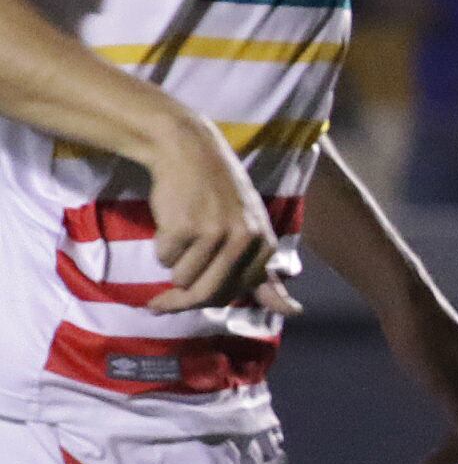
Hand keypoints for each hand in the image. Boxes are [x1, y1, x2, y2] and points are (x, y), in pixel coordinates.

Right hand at [141, 119, 278, 312]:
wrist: (190, 151)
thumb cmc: (219, 195)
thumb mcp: (253, 231)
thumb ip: (266, 276)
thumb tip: (294, 312)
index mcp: (265, 246)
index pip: (235, 293)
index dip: (206, 301)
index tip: (184, 301)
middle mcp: (246, 241)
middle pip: (207, 294)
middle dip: (178, 303)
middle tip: (156, 304)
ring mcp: (216, 233)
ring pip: (181, 278)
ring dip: (172, 265)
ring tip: (179, 235)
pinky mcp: (186, 226)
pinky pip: (164, 257)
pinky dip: (161, 245)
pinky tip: (170, 220)